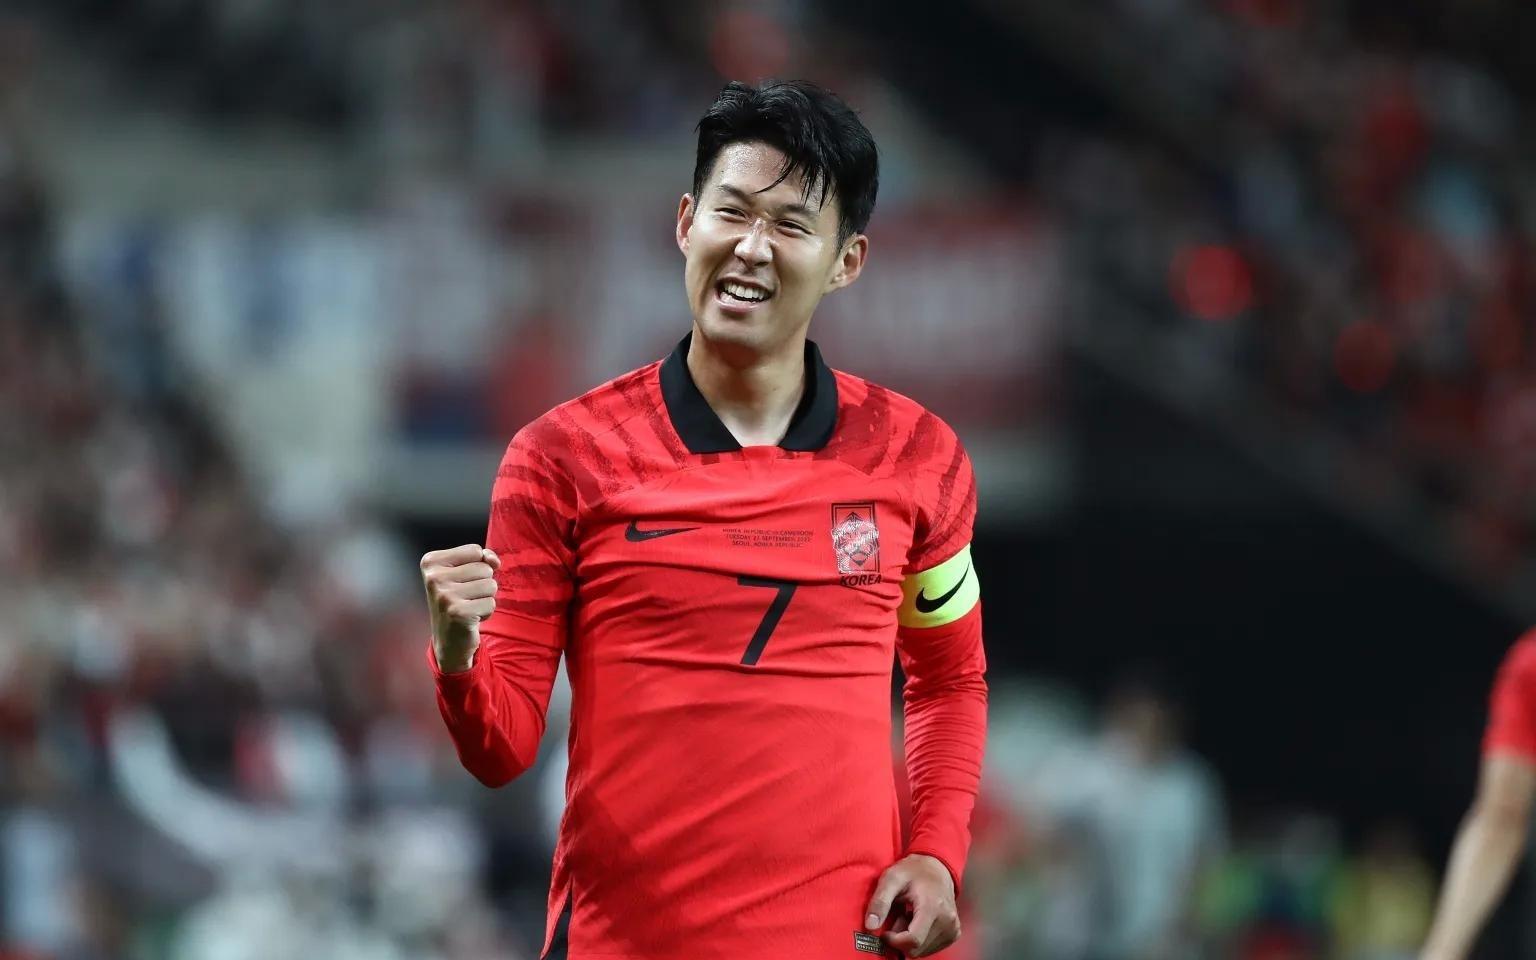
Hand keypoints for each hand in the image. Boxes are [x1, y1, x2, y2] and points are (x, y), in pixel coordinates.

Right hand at [420, 544, 500, 672]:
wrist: (449, 639)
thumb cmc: (459, 600)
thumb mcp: (465, 572)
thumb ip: (482, 558)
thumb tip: (493, 560)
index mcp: (431, 562)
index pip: (475, 550)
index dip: (477, 566)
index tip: (461, 581)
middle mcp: (434, 577)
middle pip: (484, 568)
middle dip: (482, 583)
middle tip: (465, 597)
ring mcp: (444, 596)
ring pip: (490, 585)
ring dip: (485, 598)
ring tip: (469, 606)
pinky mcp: (457, 613)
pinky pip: (491, 603)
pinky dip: (486, 612)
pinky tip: (471, 617)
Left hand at [864, 854, 959, 956]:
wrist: (936, 866)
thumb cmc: (913, 871)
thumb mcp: (891, 879)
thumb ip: (880, 902)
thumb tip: (870, 926)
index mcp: (933, 907)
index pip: (913, 941)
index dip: (894, 941)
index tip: (885, 931)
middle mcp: (948, 921)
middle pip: (917, 949)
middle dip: (901, 938)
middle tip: (898, 917)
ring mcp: (953, 929)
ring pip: (922, 951)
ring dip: (910, 939)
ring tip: (908, 917)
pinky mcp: (954, 933)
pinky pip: (930, 948)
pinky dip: (920, 939)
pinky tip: (917, 921)